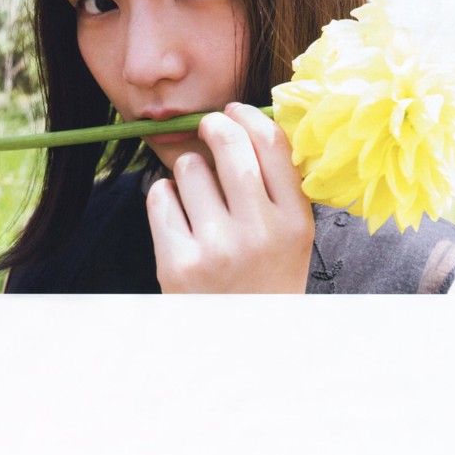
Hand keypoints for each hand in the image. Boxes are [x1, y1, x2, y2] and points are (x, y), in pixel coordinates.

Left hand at [146, 103, 313, 292]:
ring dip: (189, 170)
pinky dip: (164, 196)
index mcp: (295, 223)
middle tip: (208, 122)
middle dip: (215, 124)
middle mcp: (259, 233)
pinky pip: (160, 197)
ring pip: (190, 169)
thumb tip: (250, 121)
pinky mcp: (177, 263)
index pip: (274, 146)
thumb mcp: (291, 236)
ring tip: (197, 194)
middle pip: (231, 147)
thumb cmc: (265, 278)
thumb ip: (279, 186)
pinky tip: (178, 215)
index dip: (250, 117)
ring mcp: (217, 248)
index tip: (236, 109)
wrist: (239, 345)